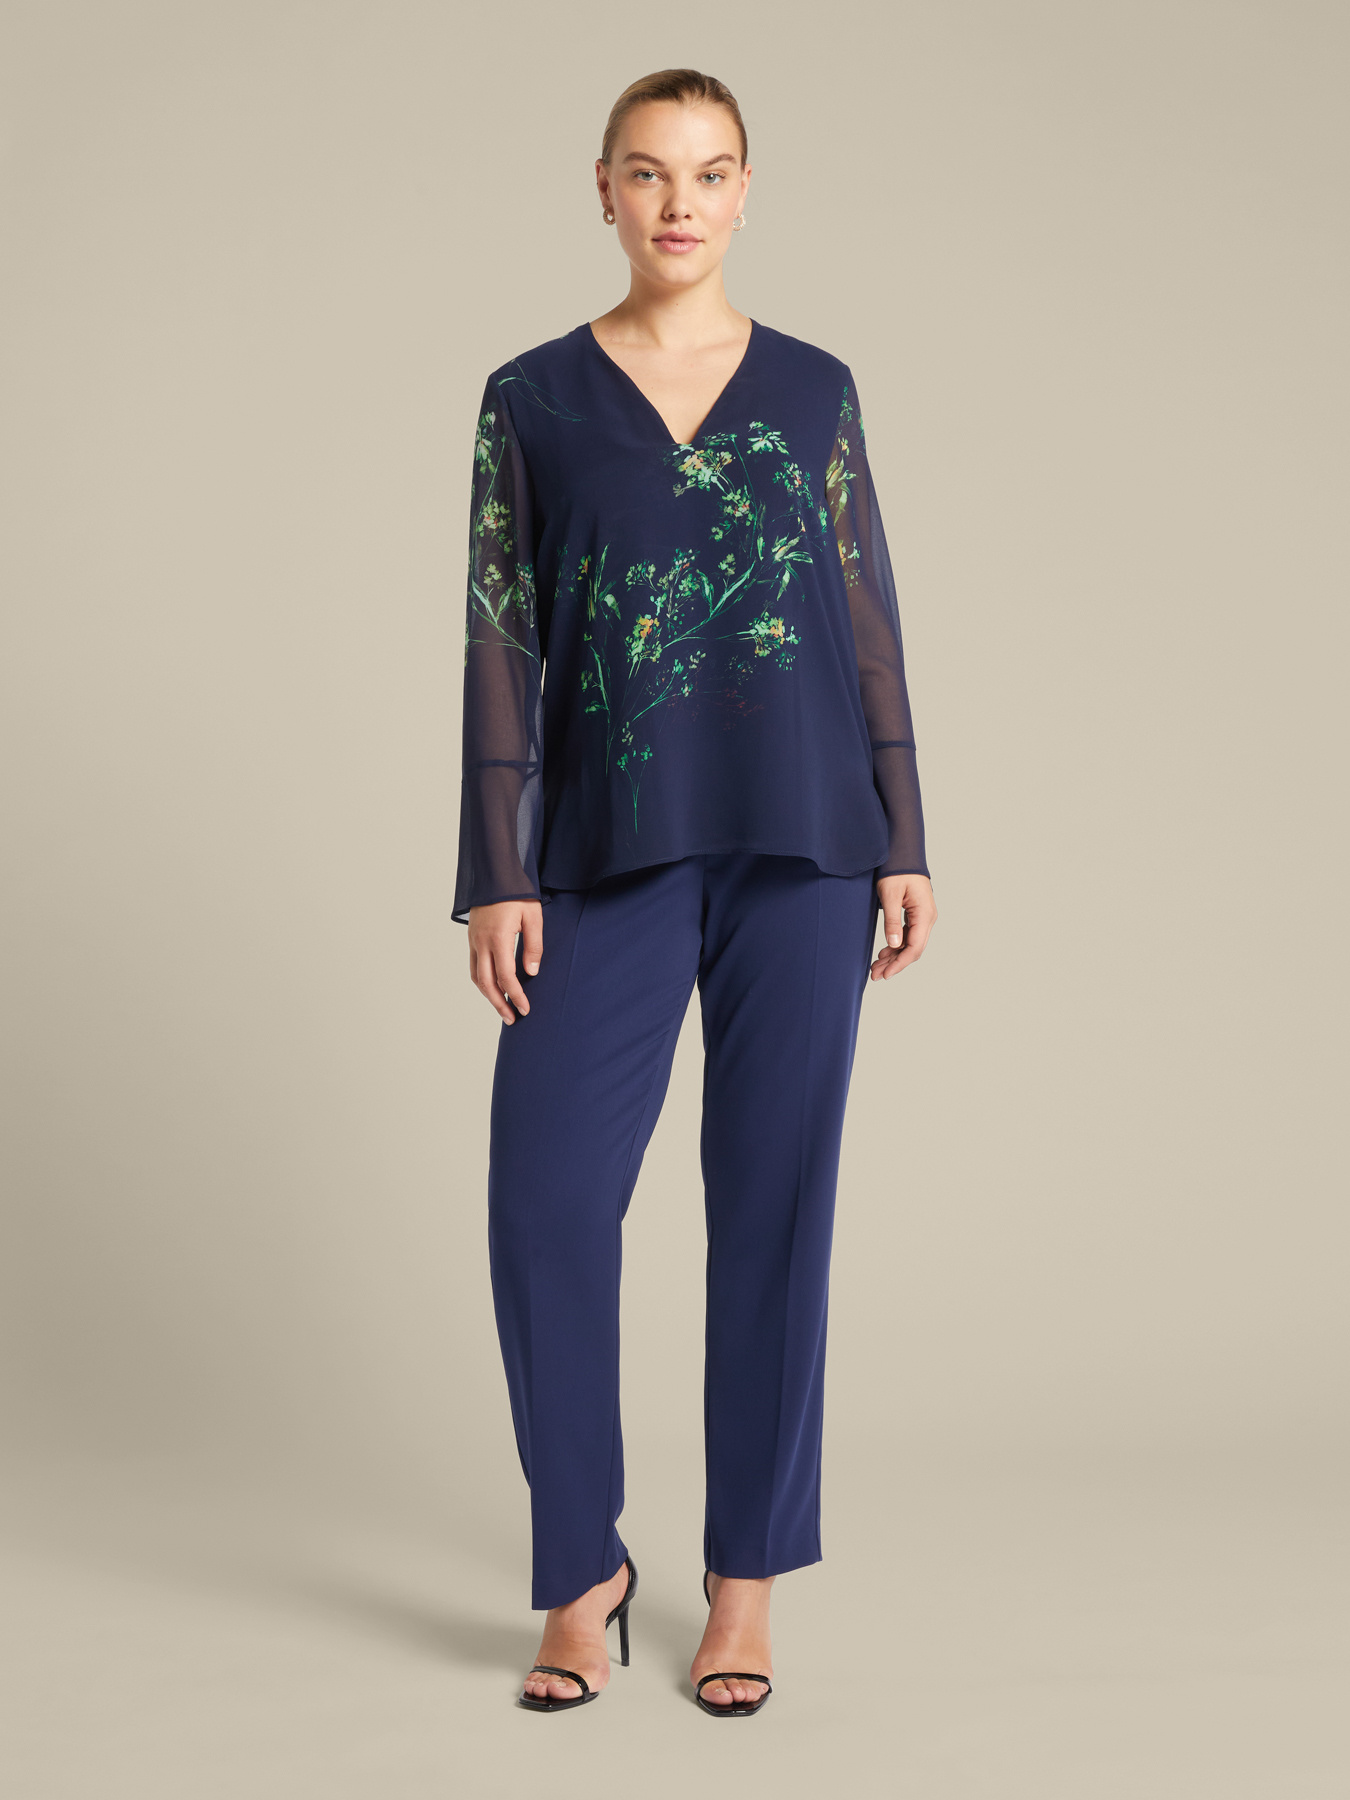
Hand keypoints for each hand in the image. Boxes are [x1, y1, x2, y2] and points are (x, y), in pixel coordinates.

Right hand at [467, 899, 542, 1021]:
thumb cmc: (517, 894)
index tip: (525, 1009)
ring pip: (477, 977)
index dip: (516, 996)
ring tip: (502, 1007)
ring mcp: (474, 941)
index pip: (506, 977)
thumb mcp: (533, 918)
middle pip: (487, 983)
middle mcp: (482, 943)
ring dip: (488, 995)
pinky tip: (492, 987)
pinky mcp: (472, 938)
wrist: (494, 874)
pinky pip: (473, 966)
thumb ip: (533, 947)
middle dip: (499, 1004)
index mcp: (498, 938)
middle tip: (511, 1019)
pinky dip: (481, 981)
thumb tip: (530, 974)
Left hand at [870, 874, 935, 981]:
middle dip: (895, 963)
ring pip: (910, 944)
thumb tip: (895, 945)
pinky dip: (896, 946)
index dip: (900, 963)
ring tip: (876, 967)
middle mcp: (927, 918)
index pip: (915, 947)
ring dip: (894, 956)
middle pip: (913, 949)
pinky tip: (884, 953)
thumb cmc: (897, 871)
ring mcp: (923, 917)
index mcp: (924, 914)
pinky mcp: (916, 915)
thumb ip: (893, 921)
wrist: (903, 853)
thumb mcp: (890, 896)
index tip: (885, 973)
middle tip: (875, 975)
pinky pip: (908, 935)